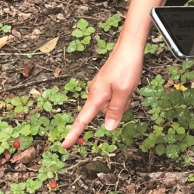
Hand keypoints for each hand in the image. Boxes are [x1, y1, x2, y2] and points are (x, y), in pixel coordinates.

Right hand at [63, 0, 162, 146]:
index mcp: (96, 96)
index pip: (82, 120)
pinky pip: (115, 97)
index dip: (73, 134)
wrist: (129, 47)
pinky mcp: (108, 84)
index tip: (64, 145)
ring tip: (128, 86)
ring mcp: (101, 88)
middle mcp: (95, 93)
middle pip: (103, 113)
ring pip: (112, 105)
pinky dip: (123, 94)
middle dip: (116, 109)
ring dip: (122, 100)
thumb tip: (108, 128)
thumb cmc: (125, 67)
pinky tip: (128, 84)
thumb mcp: (123, 92)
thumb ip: (116, 110)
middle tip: (127, 94)